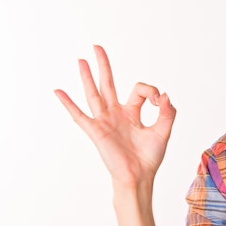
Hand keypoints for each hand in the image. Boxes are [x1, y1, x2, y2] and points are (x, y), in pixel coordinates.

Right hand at [54, 45, 176, 189]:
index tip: (159, 101)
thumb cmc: (149, 158)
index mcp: (132, 113)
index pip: (139, 90)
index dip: (151, 91)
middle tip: (97, 47)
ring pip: (94, 94)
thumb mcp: (163, 131)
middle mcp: (116, 114)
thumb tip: (165, 95)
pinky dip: (69, 103)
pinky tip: (58, 91)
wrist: (139, 177)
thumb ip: (167, 113)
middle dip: (104, 65)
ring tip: (81, 60)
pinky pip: (79, 115)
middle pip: (108, 84)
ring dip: (87, 77)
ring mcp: (105, 121)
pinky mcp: (96, 131)